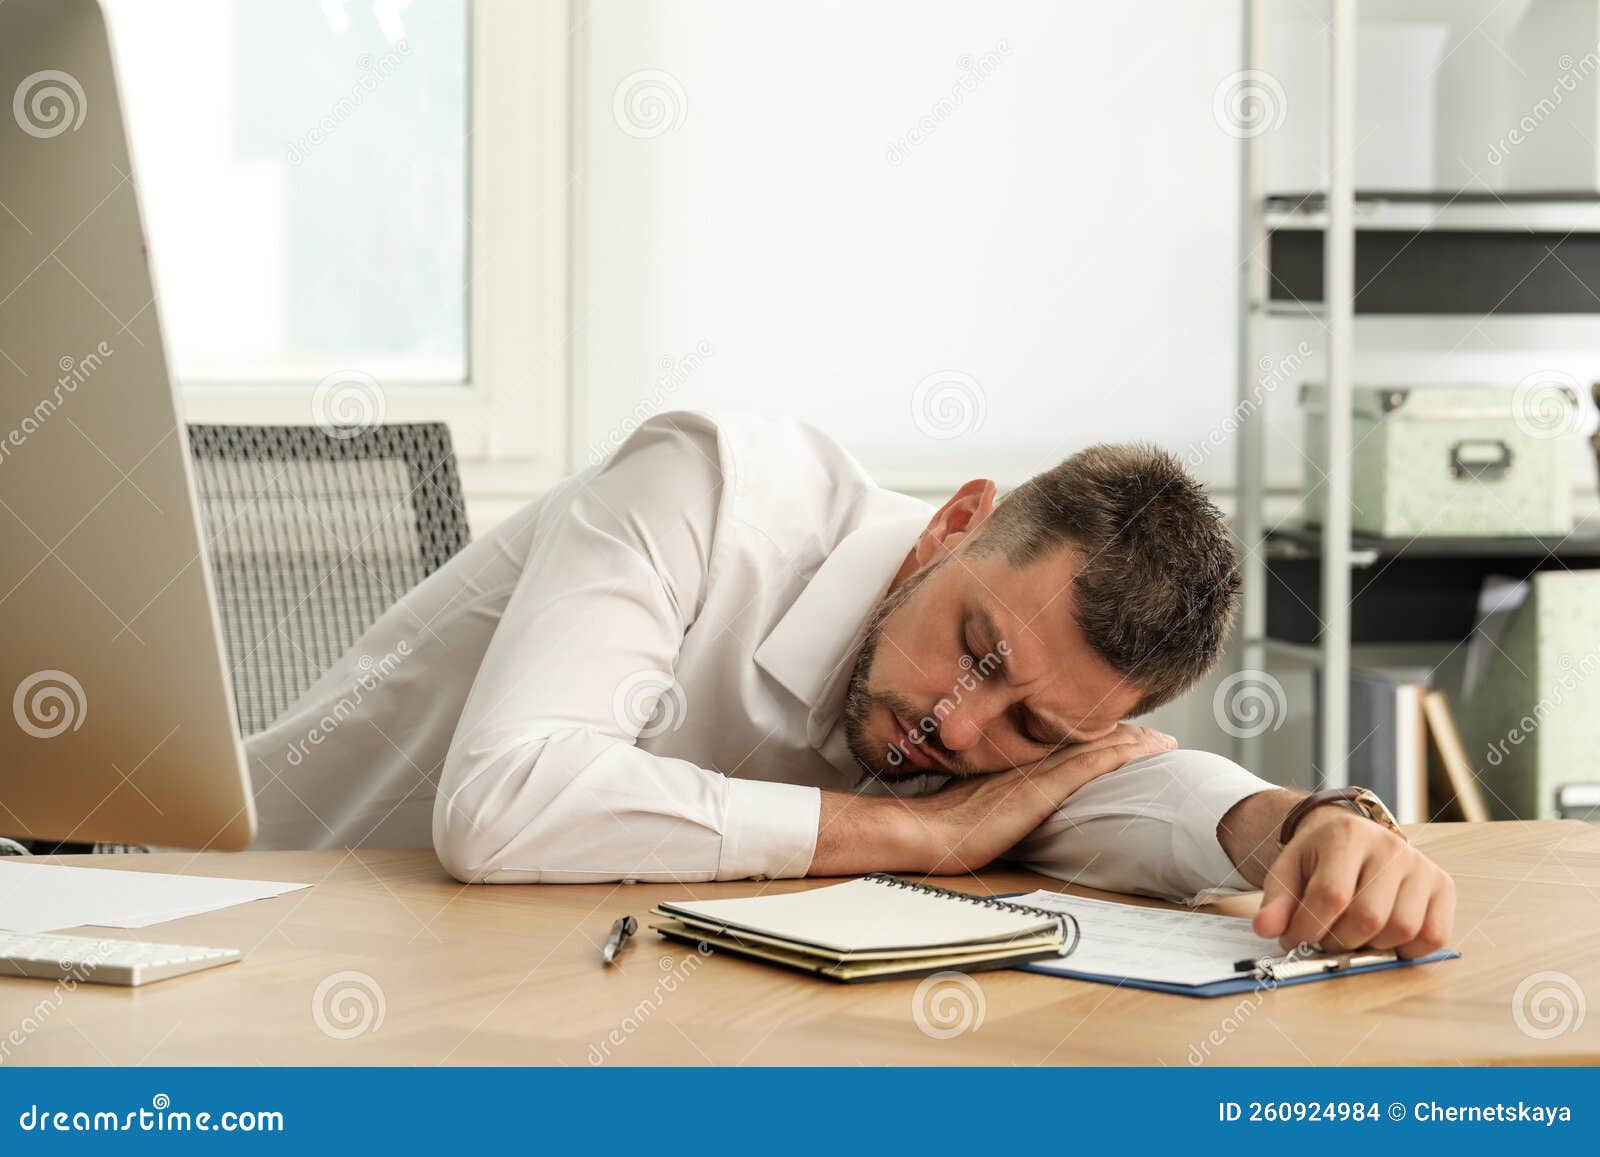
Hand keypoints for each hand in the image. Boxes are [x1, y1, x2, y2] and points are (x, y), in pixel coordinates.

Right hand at [900, 723, 1177, 873]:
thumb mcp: (971, 807)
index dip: (1097, 738)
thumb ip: (993, 800)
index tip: (1126, 735)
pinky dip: (1117, 754)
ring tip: (1163, 740)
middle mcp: (1029, 765)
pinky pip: (1086, 765)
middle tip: (1158, 735)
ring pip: (1092, 748)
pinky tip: (1142, 750)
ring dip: (1131, 742)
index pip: (1065, 746)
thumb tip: (1003, 809)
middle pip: (1085, 742)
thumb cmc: (936, 829)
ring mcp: (1035, 775)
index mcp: (1015, 768)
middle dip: (1124, 736)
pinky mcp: (1039, 790)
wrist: (920, 831)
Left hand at [1252, 807, 1454, 958]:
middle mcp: (1390, 846)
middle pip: (1368, 916)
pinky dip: (1407, 950)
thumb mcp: (1287, 873)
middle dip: (1337, 941)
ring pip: (1401, 929)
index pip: (1331, 895)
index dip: (1309, 929)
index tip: (1294, 941)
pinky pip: (1433, 935)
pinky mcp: (1442, 885)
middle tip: (1323, 939)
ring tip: (1350, 935)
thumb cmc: (1317, 860)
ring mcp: (1420, 865)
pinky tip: (1382, 939)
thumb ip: (1276, 902)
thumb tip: (1264, 929)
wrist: (1349, 840)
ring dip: (1370, 947)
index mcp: (1346, 834)